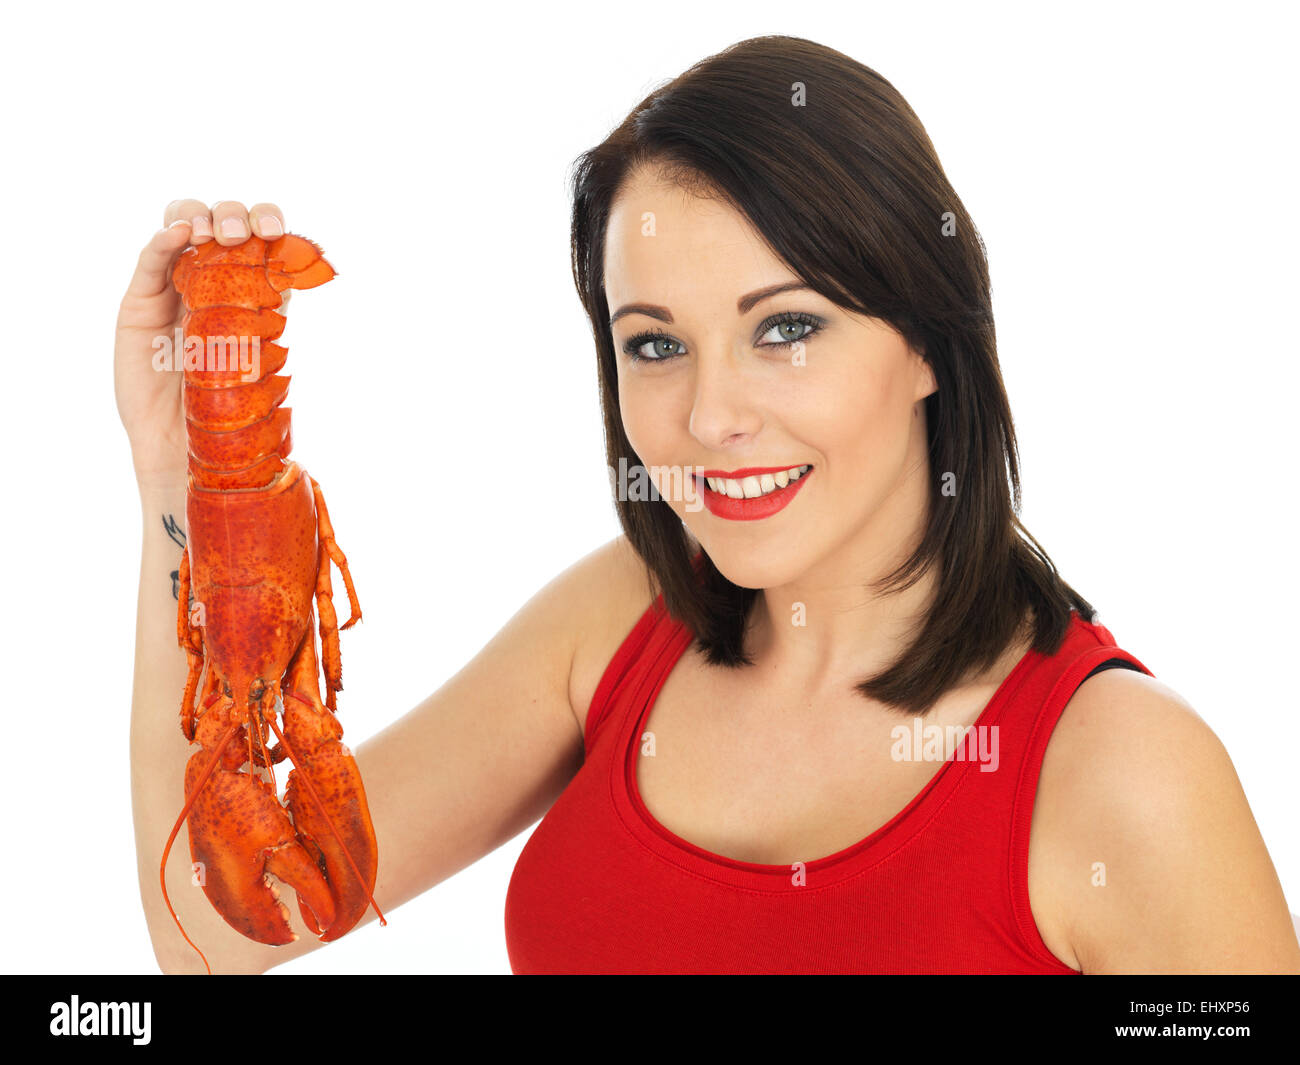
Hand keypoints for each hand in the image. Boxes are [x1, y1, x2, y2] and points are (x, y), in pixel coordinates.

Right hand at [114, 199, 287, 492]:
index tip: (277, 232)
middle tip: (242, 236)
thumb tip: (297, 279)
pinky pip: (150, 259)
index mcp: (245, 289)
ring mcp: (173, 285)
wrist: (185, 443)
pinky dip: (164, 239)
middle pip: (220, 222)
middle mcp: (209, 279)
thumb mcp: (257, 357)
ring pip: (182, 226)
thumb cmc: (227, 407)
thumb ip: (269, 316)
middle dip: (234, 216)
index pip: (256, 238)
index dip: (266, 223)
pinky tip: (180, 234)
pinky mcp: (141, 301)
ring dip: (199, 217)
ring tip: (211, 234)